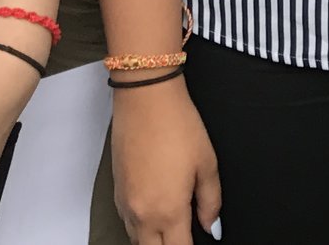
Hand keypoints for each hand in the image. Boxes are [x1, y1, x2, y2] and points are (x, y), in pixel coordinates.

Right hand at [110, 77, 221, 244]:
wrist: (145, 98)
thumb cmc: (177, 125)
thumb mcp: (207, 164)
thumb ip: (211, 202)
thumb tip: (212, 226)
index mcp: (168, 211)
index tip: (199, 242)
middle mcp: (142, 213)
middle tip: (183, 236)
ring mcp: (125, 202)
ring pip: (137, 239)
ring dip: (153, 239)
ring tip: (170, 227)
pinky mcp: (116, 189)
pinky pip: (127, 221)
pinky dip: (140, 226)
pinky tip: (154, 212)